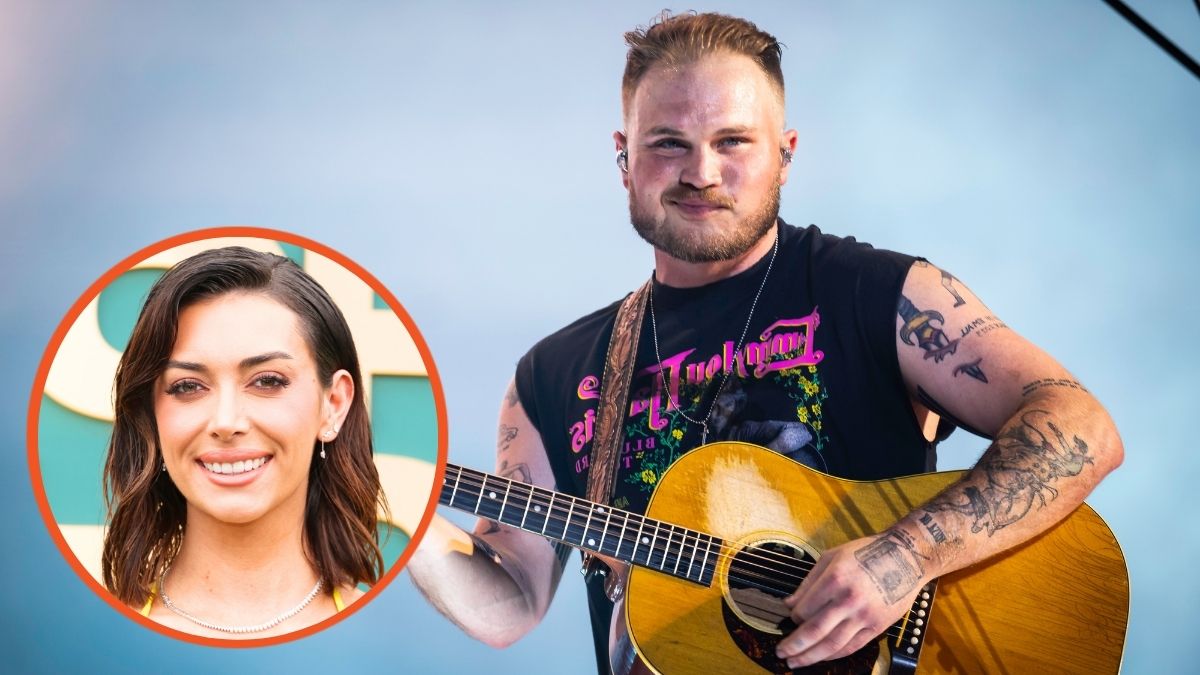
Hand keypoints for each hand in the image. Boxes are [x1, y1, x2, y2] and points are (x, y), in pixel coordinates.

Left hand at [776, 529, 928, 668]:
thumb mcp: (832, 557)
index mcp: (834, 579)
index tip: (791, 618)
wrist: (906, 557)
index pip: (804, 609)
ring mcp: (864, 616)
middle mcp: (848, 600)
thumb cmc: (867, 552)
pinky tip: (822, 658)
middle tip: (781, 652)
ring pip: (832, 645)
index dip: (793, 617)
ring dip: (811, 657)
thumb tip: (788, 603)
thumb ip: (808, 582)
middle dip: (794, 645)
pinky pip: (852, 647)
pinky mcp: (877, 626)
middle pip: (814, 631)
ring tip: (795, 662)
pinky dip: (834, 655)